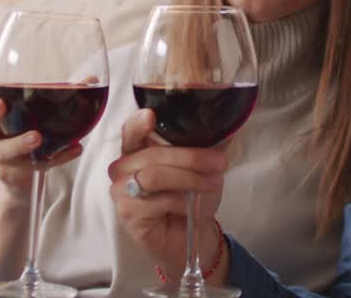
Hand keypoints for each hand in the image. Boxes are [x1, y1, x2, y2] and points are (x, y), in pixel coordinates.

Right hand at [0, 75, 82, 197]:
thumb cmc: (29, 135)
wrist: (26, 180)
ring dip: (18, 142)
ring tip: (37, 136)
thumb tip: (92, 78)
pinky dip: (56, 157)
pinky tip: (75, 149)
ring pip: (2, 151)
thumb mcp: (41, 115)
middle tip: (0, 105)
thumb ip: (62, 95)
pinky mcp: (14, 175)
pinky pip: (33, 165)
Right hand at [108, 109, 228, 280]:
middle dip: (190, 157)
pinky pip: (156, 201)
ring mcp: (121, 191)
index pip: (131, 130)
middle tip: (219, 162)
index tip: (151, 115)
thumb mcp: (202, 165)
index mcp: (136, 149)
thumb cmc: (192, 195)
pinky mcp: (128, 214)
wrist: (193, 235)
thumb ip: (208, 142)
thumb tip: (230, 120)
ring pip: (155, 176)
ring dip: (190, 179)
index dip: (138, 123)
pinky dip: (180, 202)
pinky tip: (192, 207)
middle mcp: (123, 167)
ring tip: (214, 183)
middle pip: (153, 154)